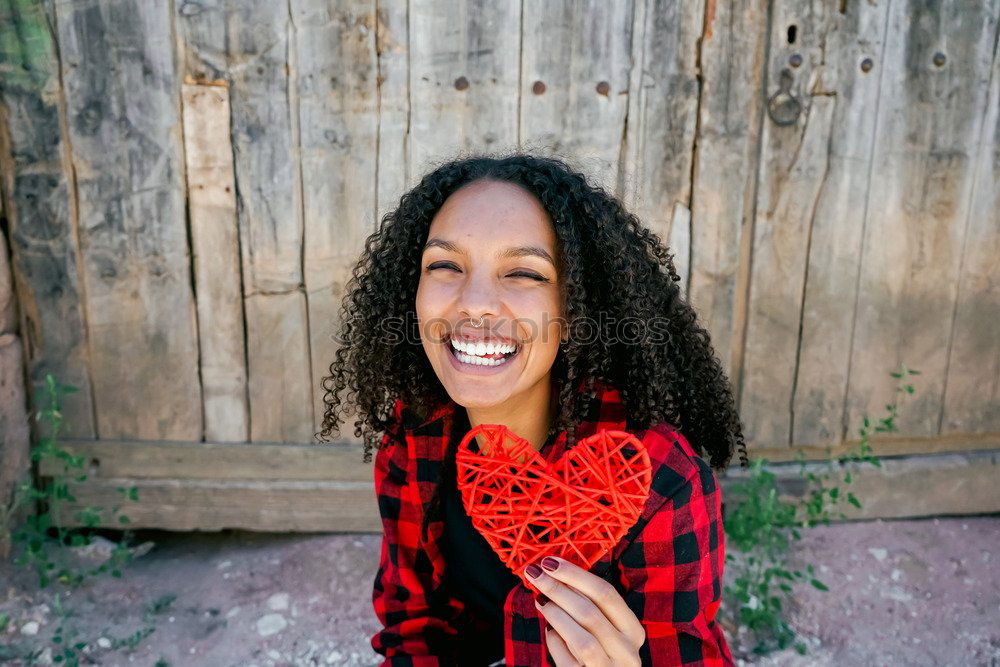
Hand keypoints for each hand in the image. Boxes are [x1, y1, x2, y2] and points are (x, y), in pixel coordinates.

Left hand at [525, 556, 644, 665]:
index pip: (607, 594)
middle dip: (559, 589)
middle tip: (536, 574)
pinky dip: (555, 641)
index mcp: (633, 631)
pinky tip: (548, 629)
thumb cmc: (602, 656)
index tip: (551, 562)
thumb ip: (590, 608)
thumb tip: (557, 576)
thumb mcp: (607, 632)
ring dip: (556, 613)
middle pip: (590, 612)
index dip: (576, 575)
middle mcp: (627, 652)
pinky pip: (567, 659)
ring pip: (580, 638)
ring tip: (540, 599)